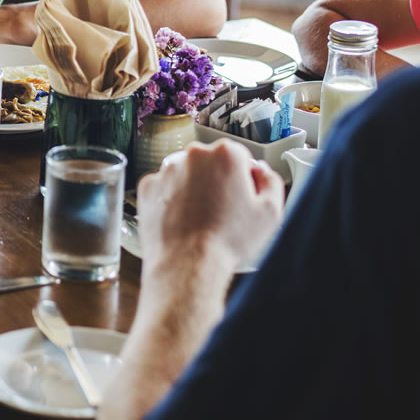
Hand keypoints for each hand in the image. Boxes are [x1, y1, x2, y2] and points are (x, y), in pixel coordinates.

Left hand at [136, 141, 283, 272]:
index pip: (239, 157)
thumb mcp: (270, 212)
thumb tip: (261, 171)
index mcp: (225, 155)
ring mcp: (167, 170)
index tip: (242, 196)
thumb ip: (270, 181)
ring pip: (186, 174)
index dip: (244, 179)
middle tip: (223, 210)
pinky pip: (165, 188)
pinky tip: (183, 219)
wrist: (187, 264)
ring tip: (202, 218)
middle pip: (211, 162)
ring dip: (194, 189)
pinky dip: (172, 200)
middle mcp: (193, 156)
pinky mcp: (148, 186)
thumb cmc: (226, 241)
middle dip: (217, 181)